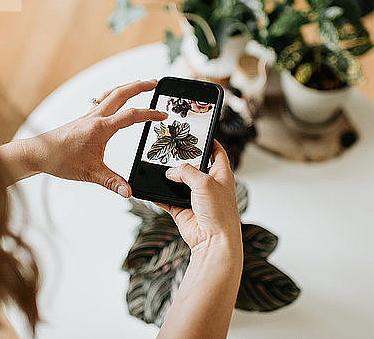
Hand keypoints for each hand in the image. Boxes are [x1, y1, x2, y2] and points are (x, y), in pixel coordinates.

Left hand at [25, 80, 166, 196]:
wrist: (38, 153)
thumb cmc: (60, 159)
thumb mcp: (89, 173)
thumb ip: (111, 182)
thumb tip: (128, 191)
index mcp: (100, 128)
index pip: (130, 116)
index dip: (149, 114)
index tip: (163, 115)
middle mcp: (95, 117)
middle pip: (121, 94)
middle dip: (139, 86)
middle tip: (154, 82)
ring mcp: (88, 116)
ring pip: (110, 94)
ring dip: (126, 87)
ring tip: (138, 85)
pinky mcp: (83, 119)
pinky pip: (101, 101)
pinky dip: (113, 95)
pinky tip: (114, 100)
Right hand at [156, 141, 241, 256]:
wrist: (213, 241)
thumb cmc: (220, 213)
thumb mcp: (205, 183)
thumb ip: (186, 171)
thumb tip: (171, 172)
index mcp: (221, 175)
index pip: (217, 152)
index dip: (210, 142)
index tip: (199, 133)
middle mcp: (209, 185)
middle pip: (193, 166)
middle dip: (182, 160)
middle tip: (170, 150)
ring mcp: (195, 198)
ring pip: (178, 183)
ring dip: (168, 179)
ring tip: (158, 168)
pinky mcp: (182, 210)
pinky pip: (167, 199)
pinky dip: (159, 195)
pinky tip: (152, 189)